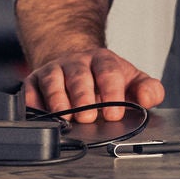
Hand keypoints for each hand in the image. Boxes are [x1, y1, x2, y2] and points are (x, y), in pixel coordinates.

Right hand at [22, 46, 164, 123]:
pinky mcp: (34, 81)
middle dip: (83, 98)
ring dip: (58, 100)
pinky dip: (34, 103)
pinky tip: (41, 115)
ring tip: (65, 118)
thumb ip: (148, 90)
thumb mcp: (132, 81)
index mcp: (103, 60)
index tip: (114, 113)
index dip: (111, 92)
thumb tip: (148, 98)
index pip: (108, 72)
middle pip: (79, 76)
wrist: (75, 64)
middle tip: (88, 117)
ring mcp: (54, 70)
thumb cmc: (105, 79)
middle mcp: (76, 62)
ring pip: (53, 81)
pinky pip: (31, 90)